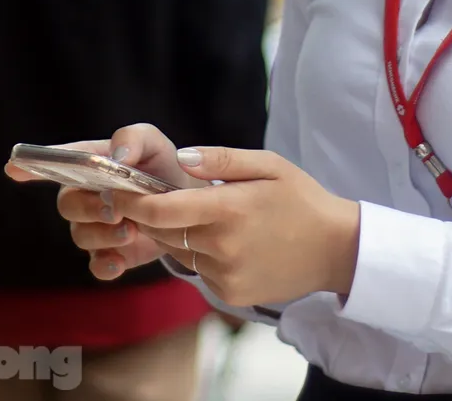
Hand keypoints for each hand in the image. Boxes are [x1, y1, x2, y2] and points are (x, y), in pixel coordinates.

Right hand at [2, 124, 200, 280]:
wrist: (191, 208)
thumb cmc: (166, 169)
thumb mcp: (156, 145)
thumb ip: (133, 139)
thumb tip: (117, 156)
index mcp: (91, 164)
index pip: (56, 162)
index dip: (32, 165)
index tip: (12, 167)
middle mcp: (86, 195)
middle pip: (67, 203)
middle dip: (89, 208)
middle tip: (116, 209)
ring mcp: (96, 227)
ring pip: (80, 235)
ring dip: (104, 235)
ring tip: (131, 230)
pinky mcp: (111, 255)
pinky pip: (96, 266)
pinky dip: (105, 266)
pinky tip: (119, 262)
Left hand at [107, 145, 360, 308]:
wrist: (337, 249)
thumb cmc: (301, 199)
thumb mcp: (267, 165)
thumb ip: (220, 159)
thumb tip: (180, 157)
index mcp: (228, 210)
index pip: (159, 210)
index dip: (130, 201)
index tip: (115, 191)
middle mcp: (222, 247)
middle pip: (161, 231)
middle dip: (148, 215)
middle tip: (148, 196)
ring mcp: (226, 275)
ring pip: (179, 251)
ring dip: (177, 234)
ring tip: (201, 216)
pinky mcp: (231, 294)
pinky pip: (200, 271)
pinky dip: (200, 255)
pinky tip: (225, 242)